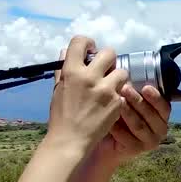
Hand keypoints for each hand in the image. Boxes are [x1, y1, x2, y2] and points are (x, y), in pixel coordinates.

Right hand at [46, 37, 128, 156]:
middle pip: (109, 53)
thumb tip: (65, 51)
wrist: (70, 139)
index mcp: (71, 71)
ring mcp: (105, 89)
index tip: (91, 51)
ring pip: (122, 71)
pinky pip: (123, 91)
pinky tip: (111, 102)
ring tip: (110, 87)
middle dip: (109, 59)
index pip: (80, 42)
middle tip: (105, 69)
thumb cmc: (61, 115)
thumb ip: (63, 69)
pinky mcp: (117, 102)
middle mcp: (89, 77)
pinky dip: (119, 94)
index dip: (88, 43)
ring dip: (117, 77)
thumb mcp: (57, 89)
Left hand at [93, 84, 171, 166]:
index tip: (145, 87)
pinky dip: (118, 128)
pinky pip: (127, 138)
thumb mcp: (129, 102)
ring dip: (128, 113)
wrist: (107, 142)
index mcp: (162, 116)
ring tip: (117, 101)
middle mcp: (160, 130)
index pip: (164, 107)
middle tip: (125, 88)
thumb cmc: (119, 117)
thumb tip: (129, 76)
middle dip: (138, 101)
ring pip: (139, 126)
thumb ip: (134, 92)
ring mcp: (150, 142)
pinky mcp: (137, 150)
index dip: (156, 98)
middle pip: (151, 116)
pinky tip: (109, 120)